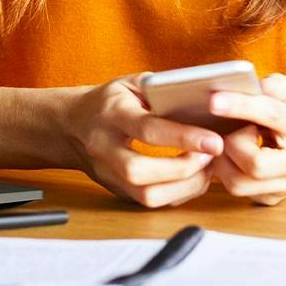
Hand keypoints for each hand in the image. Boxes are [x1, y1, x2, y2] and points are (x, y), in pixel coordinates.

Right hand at [59, 74, 224, 207]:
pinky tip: (192, 177)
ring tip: (206, 168)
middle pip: (141, 171)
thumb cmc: (109, 101)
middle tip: (210, 157)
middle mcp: (104, 147)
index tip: (215, 141)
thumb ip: (161, 88)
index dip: (184, 137)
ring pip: (145, 195)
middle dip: (183, 168)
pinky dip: (177, 193)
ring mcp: (107, 174)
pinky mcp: (116, 191)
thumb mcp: (131, 83)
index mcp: (111, 114)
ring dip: (183, 187)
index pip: (147, 130)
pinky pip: (149, 201)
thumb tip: (203, 99)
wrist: (71, 125)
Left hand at [206, 73, 285, 204]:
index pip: (271, 114)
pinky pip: (237, 191)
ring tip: (224, 143)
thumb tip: (242, 86)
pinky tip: (226, 156)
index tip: (213, 101)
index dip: (240, 106)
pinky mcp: (273, 199)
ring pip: (240, 183)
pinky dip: (223, 172)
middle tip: (225, 131)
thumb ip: (268, 85)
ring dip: (222, 161)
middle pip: (256, 164)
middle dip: (232, 145)